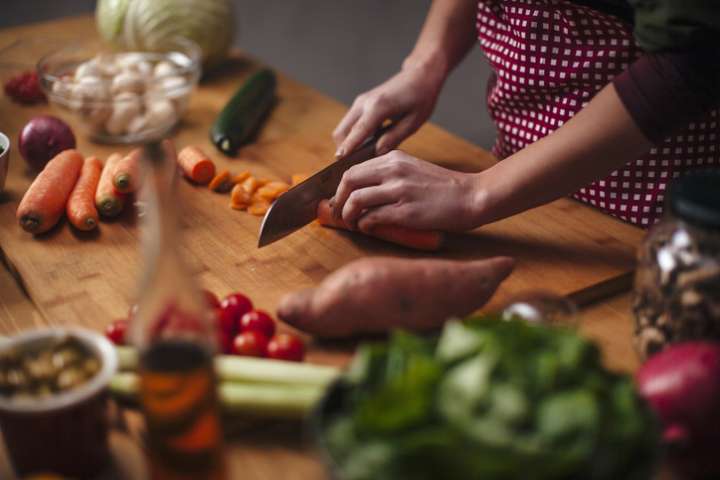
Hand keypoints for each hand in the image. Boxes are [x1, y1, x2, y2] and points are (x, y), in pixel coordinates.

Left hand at [331, 150, 482, 232]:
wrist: (471, 196)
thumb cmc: (444, 188)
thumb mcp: (413, 169)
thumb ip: (390, 174)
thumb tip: (364, 190)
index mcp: (394, 158)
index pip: (352, 169)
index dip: (341, 187)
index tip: (340, 199)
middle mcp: (394, 170)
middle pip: (349, 181)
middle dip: (339, 200)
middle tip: (340, 213)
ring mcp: (399, 190)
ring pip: (357, 200)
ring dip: (349, 215)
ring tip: (353, 224)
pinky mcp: (406, 211)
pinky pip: (372, 217)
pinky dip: (365, 225)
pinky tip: (369, 228)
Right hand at [332, 62, 444, 157]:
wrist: (419, 76)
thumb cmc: (421, 98)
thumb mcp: (413, 122)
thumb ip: (393, 138)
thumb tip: (376, 153)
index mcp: (378, 107)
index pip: (358, 132)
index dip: (348, 149)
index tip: (340, 163)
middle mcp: (364, 103)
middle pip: (341, 132)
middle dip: (343, 150)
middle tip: (353, 168)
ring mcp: (360, 102)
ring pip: (343, 128)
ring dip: (346, 144)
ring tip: (359, 160)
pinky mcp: (361, 103)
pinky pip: (350, 124)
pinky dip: (351, 137)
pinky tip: (364, 147)